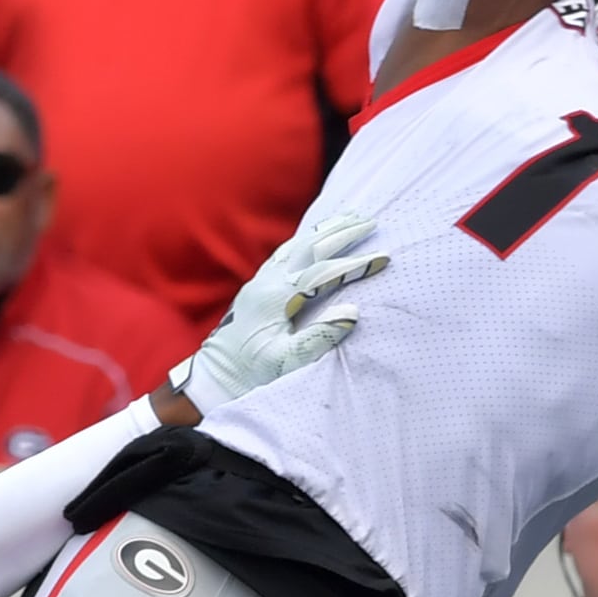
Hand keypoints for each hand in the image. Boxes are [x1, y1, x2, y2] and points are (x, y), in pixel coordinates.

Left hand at [177, 214, 383, 407]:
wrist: (214, 378)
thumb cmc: (251, 374)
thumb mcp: (285, 362)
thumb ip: (318, 338)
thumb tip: (352, 313)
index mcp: (276, 299)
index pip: (324, 272)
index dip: (355, 264)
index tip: (383, 259)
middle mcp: (267, 283)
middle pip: (310, 248)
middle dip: (341, 233)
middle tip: (370, 221)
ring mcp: (260, 282)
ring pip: (296, 246)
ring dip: (323, 231)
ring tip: (348, 218)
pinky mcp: (256, 288)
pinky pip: (283, 254)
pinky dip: (304, 241)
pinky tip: (314, 237)